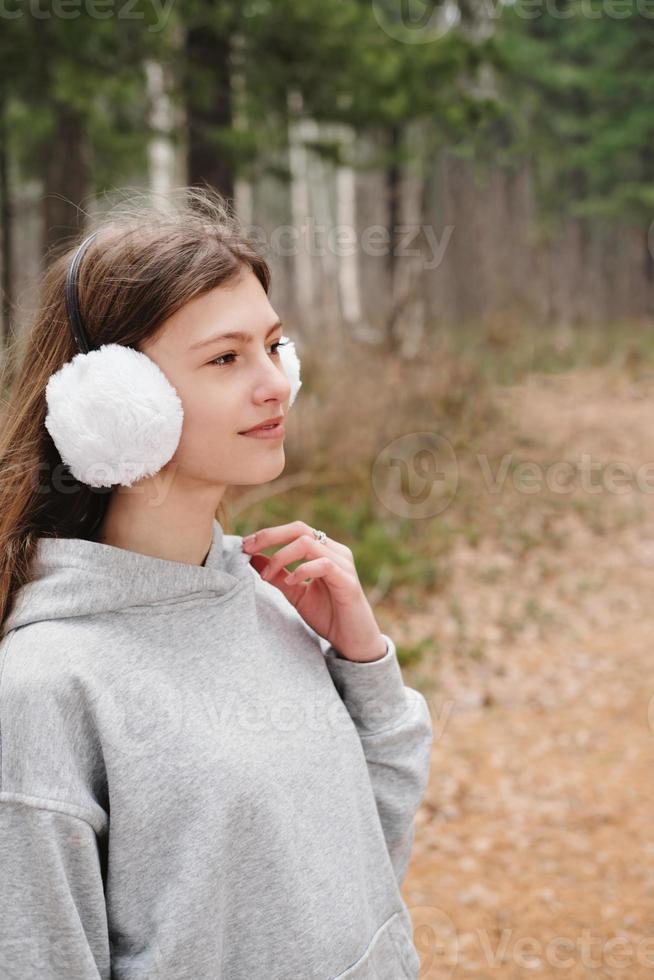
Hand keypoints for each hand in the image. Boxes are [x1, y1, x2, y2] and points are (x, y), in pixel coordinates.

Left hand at [241, 521, 387, 661]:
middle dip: (270, 536)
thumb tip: (252, 557)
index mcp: (324, 551)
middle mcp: (335, 551)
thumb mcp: (295, 593)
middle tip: (248, 548)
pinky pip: (323, 564)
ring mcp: (343, 564)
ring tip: (267, 576)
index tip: (245, 545)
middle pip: (300, 529)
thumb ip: (277, 575)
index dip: (269, 534)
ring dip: (281, 556)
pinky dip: (302, 570)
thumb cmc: (328, 616)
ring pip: (308, 543)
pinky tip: (291, 581)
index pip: (295, 531)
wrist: (353, 641)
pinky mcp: (347, 580)